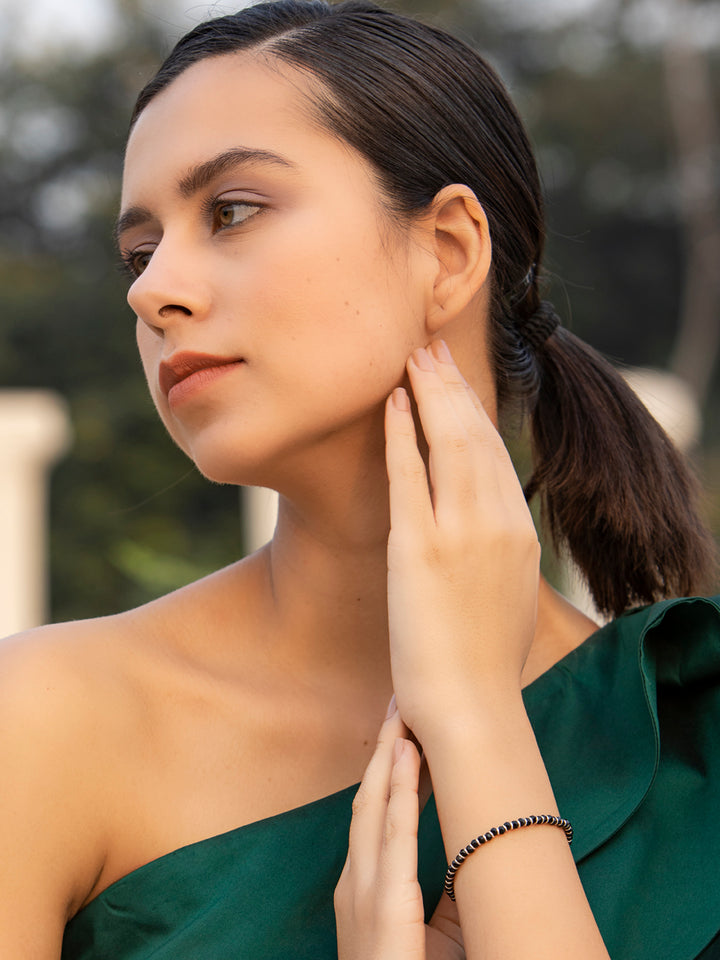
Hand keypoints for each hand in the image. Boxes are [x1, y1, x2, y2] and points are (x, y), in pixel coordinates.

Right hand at [335, 705, 464, 959]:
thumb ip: (436, 890)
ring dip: (390, 757)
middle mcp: (355, 881)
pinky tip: (407, 759)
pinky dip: (398, 792)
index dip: (386, 770)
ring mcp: (365, 892)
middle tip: (399, 704)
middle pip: (369, 799)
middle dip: (385, 750)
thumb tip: (463, 848)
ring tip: (404, 716)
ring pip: (376, 806)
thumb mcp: (423, 932)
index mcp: (362, 887)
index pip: (374, 814)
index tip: (402, 731)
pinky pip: (393, 837)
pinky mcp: (386, 905)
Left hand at [384, 341, 539, 742]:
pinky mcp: (421, 549)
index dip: (475, 411)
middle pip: (477, 437)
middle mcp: (498, 523)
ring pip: (451, 444)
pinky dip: (404, 435)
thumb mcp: (507, 592)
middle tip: (431, 350)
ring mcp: (461, 533)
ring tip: (413, 359)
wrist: (472, 706)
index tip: (457, 383)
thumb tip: (483, 523)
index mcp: (521, 531)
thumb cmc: (484, 659)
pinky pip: (411, 477)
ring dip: (431, 395)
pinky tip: (395, 404)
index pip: (497, 455)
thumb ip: (498, 547)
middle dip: (453, 388)